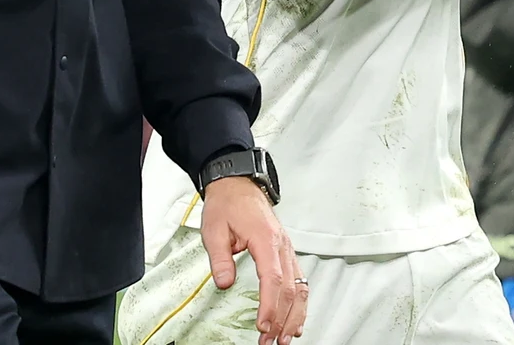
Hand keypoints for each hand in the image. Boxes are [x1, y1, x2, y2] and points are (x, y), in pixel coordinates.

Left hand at [200, 177, 307, 343]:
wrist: (237, 184)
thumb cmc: (227, 203)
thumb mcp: (214, 229)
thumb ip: (220, 257)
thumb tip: (224, 282)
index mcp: (266, 239)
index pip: (273, 279)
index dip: (270, 305)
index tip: (263, 325)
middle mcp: (281, 245)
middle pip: (290, 289)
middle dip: (282, 318)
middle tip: (271, 340)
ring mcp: (287, 249)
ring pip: (300, 287)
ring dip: (294, 315)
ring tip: (286, 337)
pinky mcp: (286, 253)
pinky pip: (299, 281)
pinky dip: (300, 303)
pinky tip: (295, 318)